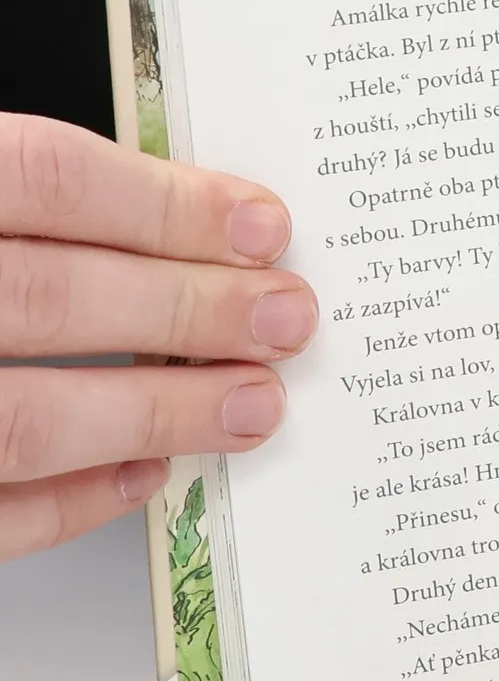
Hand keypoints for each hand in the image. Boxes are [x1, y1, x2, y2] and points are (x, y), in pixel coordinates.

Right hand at [0, 116, 314, 561]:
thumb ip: (35, 202)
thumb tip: (182, 219)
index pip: (46, 179)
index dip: (166, 203)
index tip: (264, 226)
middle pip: (52, 295)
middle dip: (192, 308)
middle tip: (290, 317)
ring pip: (23, 420)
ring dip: (157, 411)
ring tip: (256, 403)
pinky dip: (70, 501)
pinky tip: (148, 472)